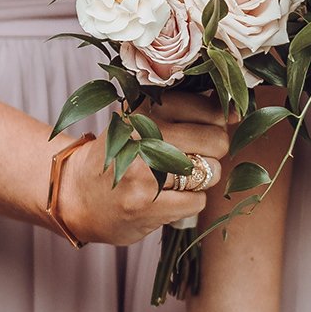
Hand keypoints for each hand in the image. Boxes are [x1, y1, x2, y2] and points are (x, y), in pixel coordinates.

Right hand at [55, 96, 237, 246]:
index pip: (208, 107)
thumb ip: (189, 111)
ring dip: (200, 180)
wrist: (74, 196)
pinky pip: (198, 201)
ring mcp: (143, 170)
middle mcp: (143, 133)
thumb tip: (236, 113)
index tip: (204, 129)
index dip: (215, 122)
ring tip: (173, 179)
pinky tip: (165, 198)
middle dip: (211, 153)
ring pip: (210, 171)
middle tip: (186, 158)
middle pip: (216, 140)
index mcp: (145, 107)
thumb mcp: (144, 120)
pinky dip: (189, 202)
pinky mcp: (145, 204)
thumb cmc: (121, 155)